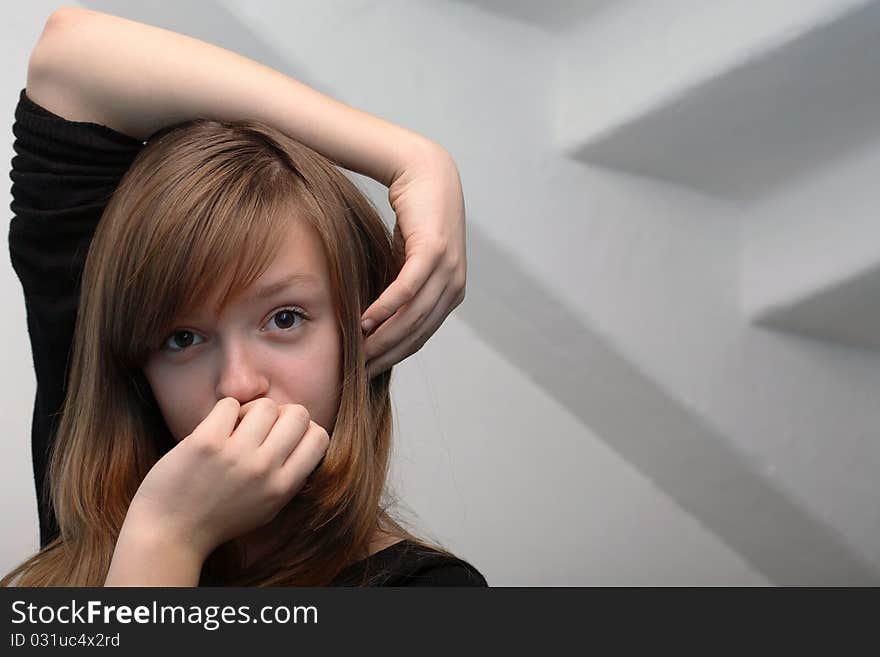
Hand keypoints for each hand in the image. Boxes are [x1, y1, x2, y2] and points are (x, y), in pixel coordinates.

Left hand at [125, 397, 328, 558]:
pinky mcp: (206, 442)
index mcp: (282, 487)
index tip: (283, 436)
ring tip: (235, 428)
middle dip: (282, 414)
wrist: (168, 533)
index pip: (319, 437)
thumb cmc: (219, 519)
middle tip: (260, 428)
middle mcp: (264, 470)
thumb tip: (304, 438)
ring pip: (265, 405)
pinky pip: (229, 404)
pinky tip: (215, 428)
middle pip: (298, 414)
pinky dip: (224, 411)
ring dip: (250, 411)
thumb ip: (290, 477)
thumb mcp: (267, 507)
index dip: (304, 429)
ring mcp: (235, 455)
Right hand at [361, 144, 466, 377]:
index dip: (394, 357)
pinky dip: (386, 308)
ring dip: (384, 337)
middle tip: (357, 371)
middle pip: (417, 333)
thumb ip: (400, 289)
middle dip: (387, 355)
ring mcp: (448, 270)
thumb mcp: (406, 260)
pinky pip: (407, 290)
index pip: (421, 336)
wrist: (425, 172)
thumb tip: (374, 320)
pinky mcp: (433, 252)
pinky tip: (365, 321)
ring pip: (413, 316)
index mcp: (450, 293)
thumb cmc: (413, 217)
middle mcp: (454, 286)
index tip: (367, 371)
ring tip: (357, 352)